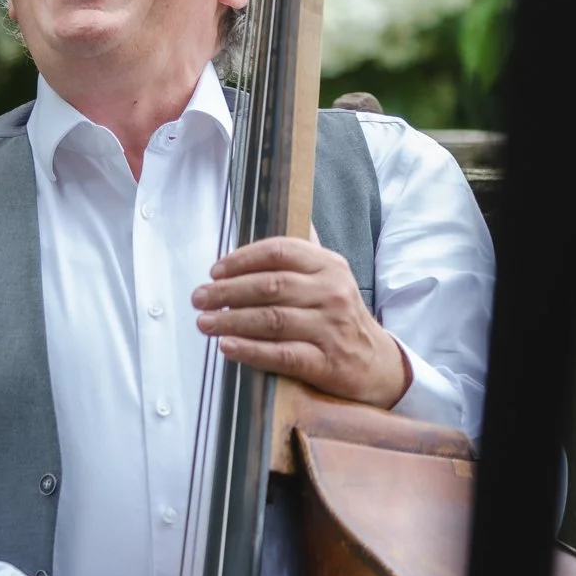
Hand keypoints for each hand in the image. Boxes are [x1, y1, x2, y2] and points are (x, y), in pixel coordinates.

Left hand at [193, 234, 409, 406]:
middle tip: (199, 298)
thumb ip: (303, 254)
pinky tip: (227, 348)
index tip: (215, 271)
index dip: (242, 260)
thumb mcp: (331, 278)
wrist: (376, 363)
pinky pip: (283, 355)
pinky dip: (251, 350)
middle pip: (270, 286)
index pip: (280, 251)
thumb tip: (287, 212)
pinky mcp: (326, 362)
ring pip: (272, 319)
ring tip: (204, 323)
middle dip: (227, 292)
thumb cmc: (340, 317)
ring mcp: (330, 327)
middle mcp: (332, 292)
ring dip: (231, 321)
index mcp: (329, 265)